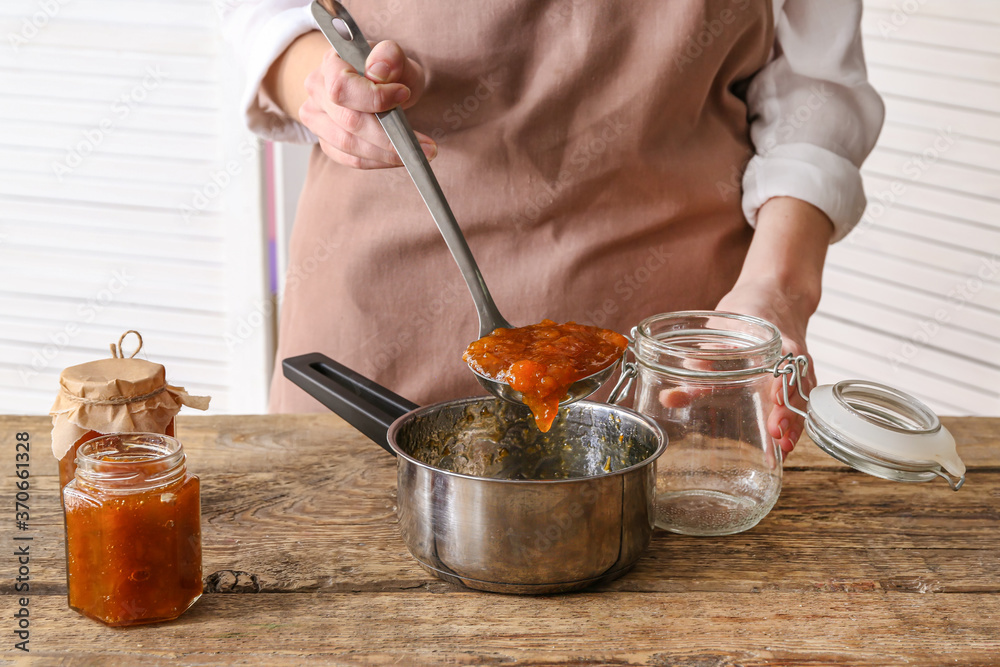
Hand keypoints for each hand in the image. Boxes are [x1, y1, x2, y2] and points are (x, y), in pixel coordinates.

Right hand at [299, 38, 435, 168]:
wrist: (378, 84)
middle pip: (348, 121)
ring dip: (386, 154)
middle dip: (388, 136)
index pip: (342, 86)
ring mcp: (316, 118)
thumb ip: (390, 56)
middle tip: (425, 144)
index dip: (374, 97)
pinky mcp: (326, 141)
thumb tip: (379, 70)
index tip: (404, 95)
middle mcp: (317, 90)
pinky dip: (378, 161)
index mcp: (331, 63)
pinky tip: (399, 158)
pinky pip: (350, 159)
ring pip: (348, 145)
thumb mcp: (396, 57)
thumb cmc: (387, 71)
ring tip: (417, 153)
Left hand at [712, 196, 833, 458]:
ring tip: (781, 450)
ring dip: (792, 424)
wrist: (775, 296)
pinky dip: (792, 423)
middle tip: (775, 435)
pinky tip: (782, 445)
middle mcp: (793, 357)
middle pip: (796, 388)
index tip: (774, 398)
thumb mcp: (720, 332)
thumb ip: (698, 365)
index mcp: (776, 339)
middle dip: (787, 413)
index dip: (781, 382)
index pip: (785, 362)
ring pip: (800, 399)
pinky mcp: (796, 380)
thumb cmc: (745, 315)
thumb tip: (669, 398)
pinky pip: (798, 403)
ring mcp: (798, 370)